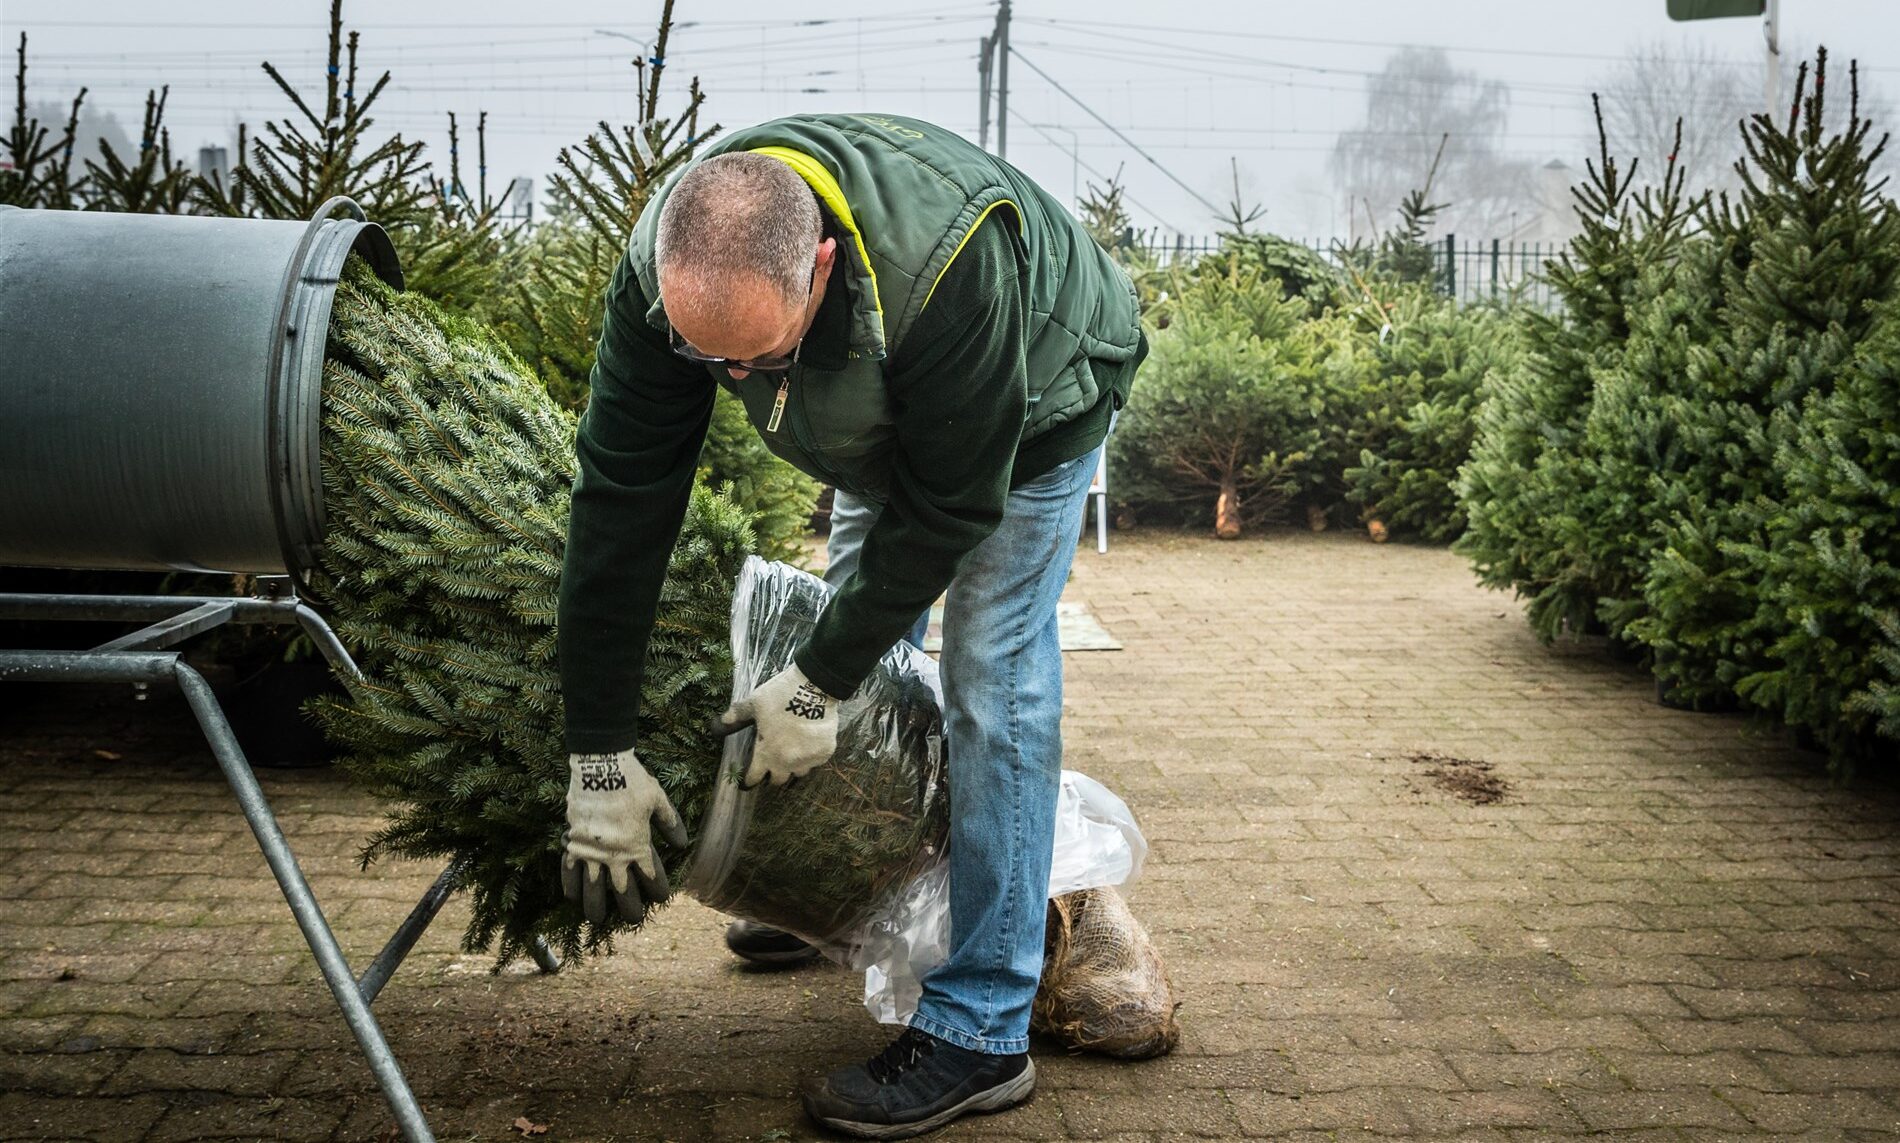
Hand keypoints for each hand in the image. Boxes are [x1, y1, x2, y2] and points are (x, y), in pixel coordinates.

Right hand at [561, 748, 689, 925]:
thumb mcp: (658, 800)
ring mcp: (591, 850)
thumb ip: (670, 823)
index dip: (657, 890)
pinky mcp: (572, 841)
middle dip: (629, 907)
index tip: (661, 898)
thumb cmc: (633, 781)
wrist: (601, 764)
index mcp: (637, 845)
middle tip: (632, 920)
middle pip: (622, 890)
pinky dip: (569, 884)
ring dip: (595, 905)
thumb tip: (681, 844)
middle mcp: (614, 854)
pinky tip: (571, 897)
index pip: (650, 876)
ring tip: (596, 919)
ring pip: (592, 887)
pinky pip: (569, 869)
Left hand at [714, 663, 840, 788]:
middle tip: (771, 767)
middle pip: (778, 780)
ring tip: (792, 756)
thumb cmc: (780, 695)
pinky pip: (816, 761)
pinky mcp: (825, 752)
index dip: (748, 781)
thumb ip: (737, 716)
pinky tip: (809, 744)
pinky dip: (811, 756)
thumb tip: (718, 724)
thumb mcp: (754, 703)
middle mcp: (787, 762)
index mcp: (767, 753)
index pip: (754, 777)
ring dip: (793, 767)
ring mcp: (808, 759)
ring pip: (799, 773)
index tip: (747, 782)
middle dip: (772, 776)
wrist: (814, 688)